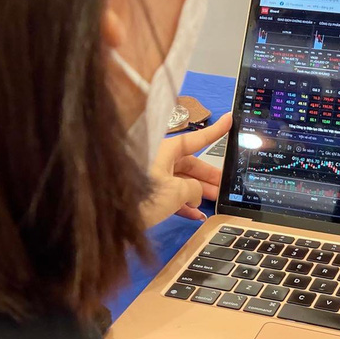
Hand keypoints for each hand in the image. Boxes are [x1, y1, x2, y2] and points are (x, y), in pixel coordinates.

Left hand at [141, 113, 231, 227]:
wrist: (111, 218)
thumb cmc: (142, 198)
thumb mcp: (176, 192)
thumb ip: (194, 189)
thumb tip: (196, 193)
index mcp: (166, 150)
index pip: (196, 139)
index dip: (214, 131)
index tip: (228, 120)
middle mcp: (159, 160)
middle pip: (190, 164)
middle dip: (208, 176)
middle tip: (224, 185)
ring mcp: (153, 177)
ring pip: (182, 181)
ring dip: (198, 192)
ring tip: (214, 201)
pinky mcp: (147, 194)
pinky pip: (171, 195)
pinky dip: (184, 204)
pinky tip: (195, 214)